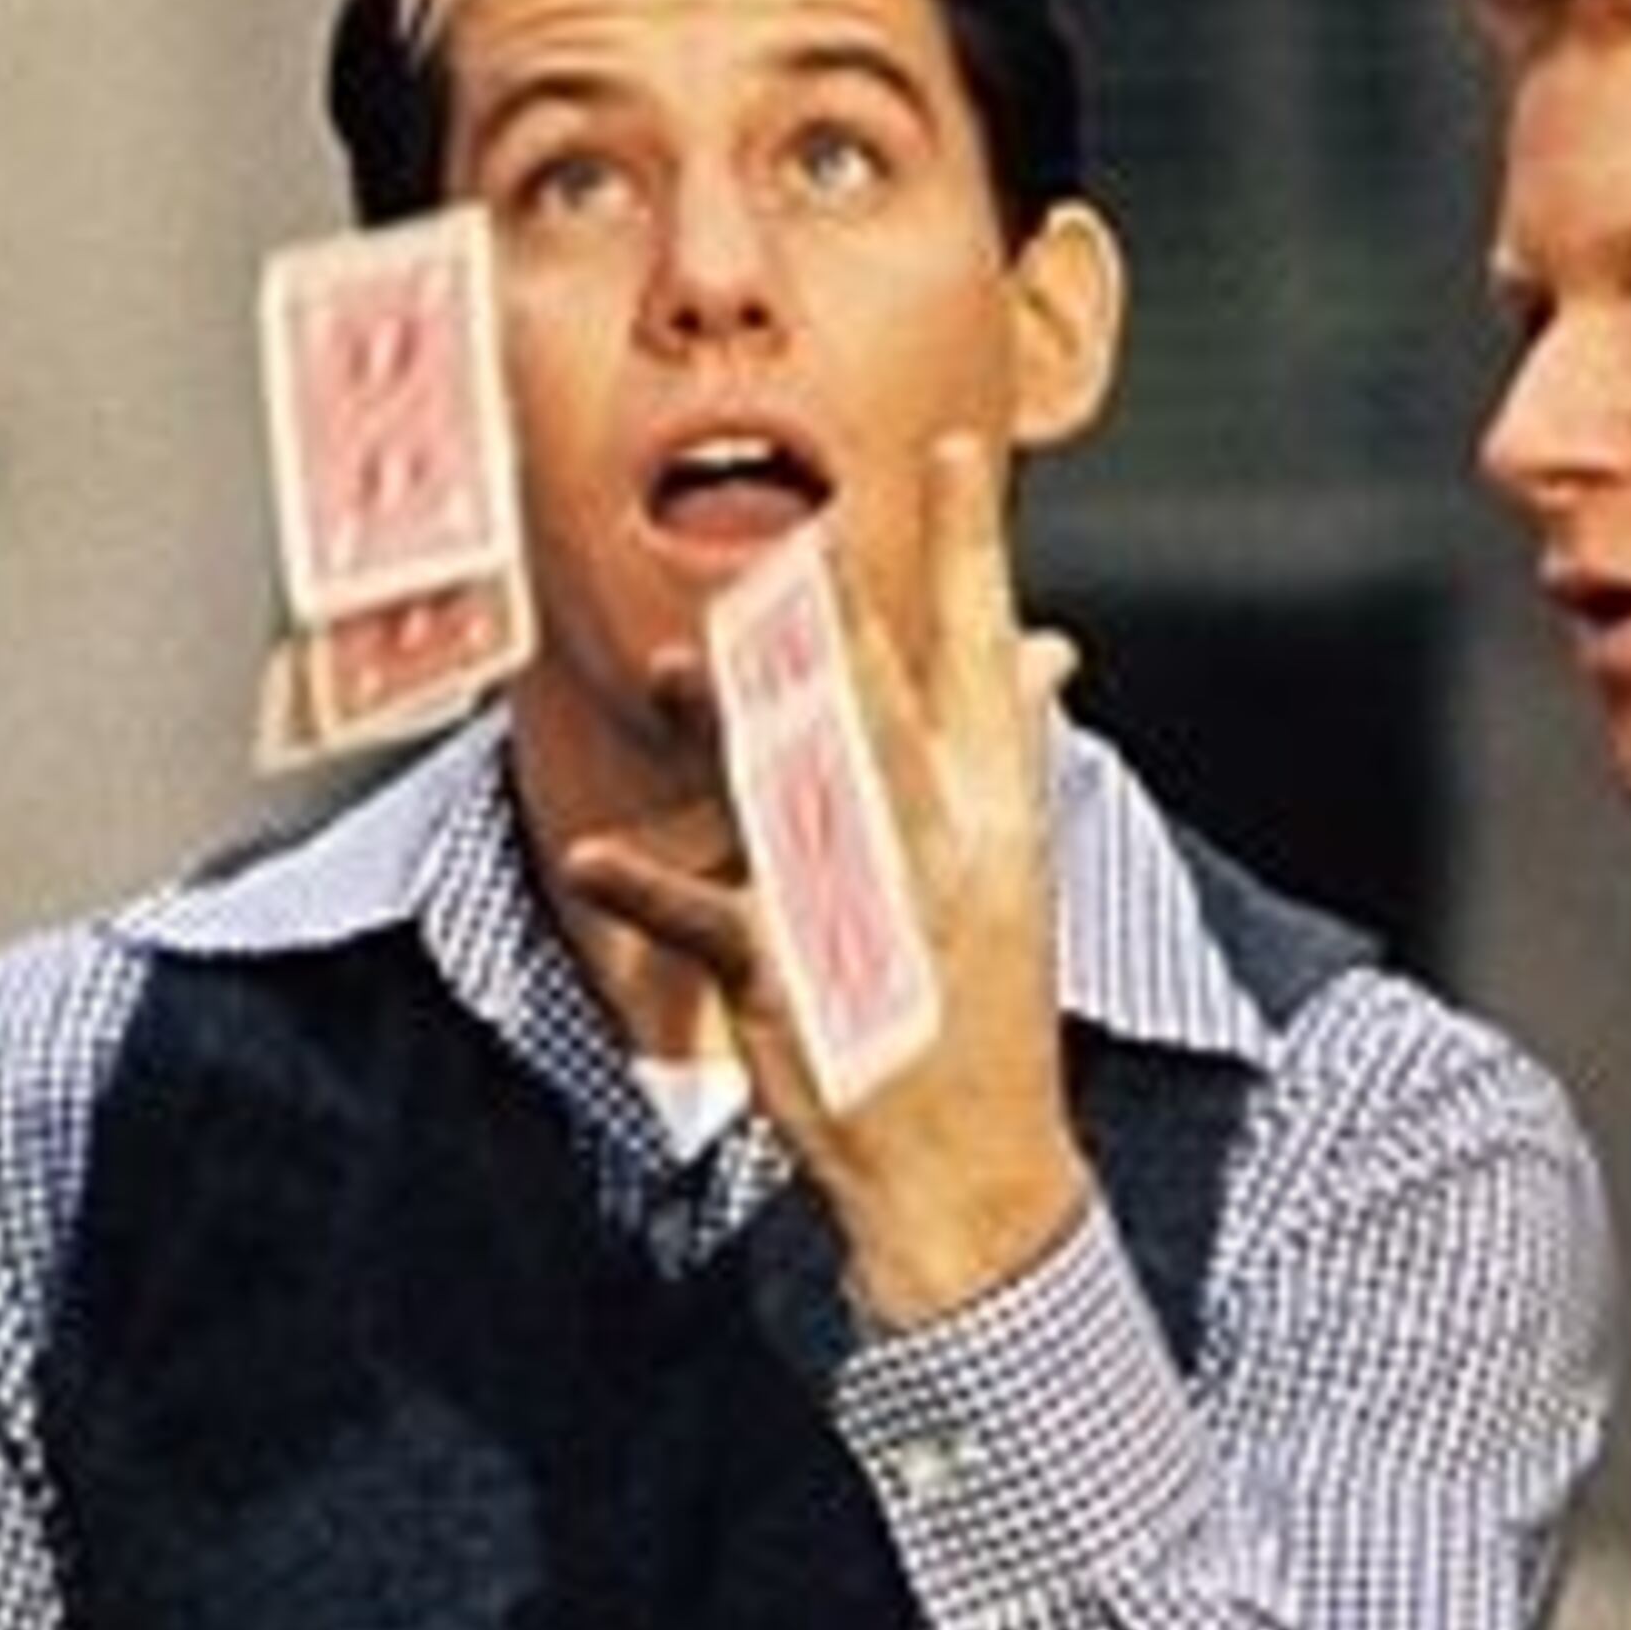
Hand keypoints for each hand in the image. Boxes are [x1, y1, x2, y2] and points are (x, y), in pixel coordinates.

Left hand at [565, 434, 1092, 1323]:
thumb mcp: (1013, 873)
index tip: (952, 456)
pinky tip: (591, 858)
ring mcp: (867, 914)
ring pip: (790, 787)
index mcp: (999, 814)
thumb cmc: (985, 1011)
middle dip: (838, 614)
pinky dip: (644, 889)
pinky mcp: (791, 980)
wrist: (978, 1173)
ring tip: (676, 667)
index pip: (986, 659)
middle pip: (879, 704)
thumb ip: (1005, 753)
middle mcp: (941, 849)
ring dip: (727, 723)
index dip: (968, 553)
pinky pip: (706, 920)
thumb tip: (1038, 655)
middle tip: (803, 529)